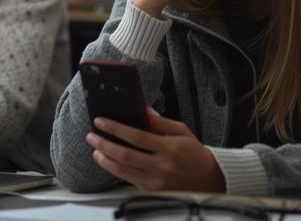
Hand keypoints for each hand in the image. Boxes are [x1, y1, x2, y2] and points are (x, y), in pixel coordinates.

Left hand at [86, 108, 224, 191]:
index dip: (116, 128)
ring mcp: (156, 180)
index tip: (102, 122)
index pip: (137, 136)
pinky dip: (116, 169)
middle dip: (104, 144)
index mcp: (170, 148)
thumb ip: (161, 122)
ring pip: (123, 170)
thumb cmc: (194, 154)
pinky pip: (128, 179)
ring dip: (105, 159)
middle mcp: (162, 165)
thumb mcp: (181, 131)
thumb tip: (143, 110)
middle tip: (92, 136)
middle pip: (125, 154)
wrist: (208, 179)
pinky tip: (109, 161)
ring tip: (96, 149)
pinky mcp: (151, 190)